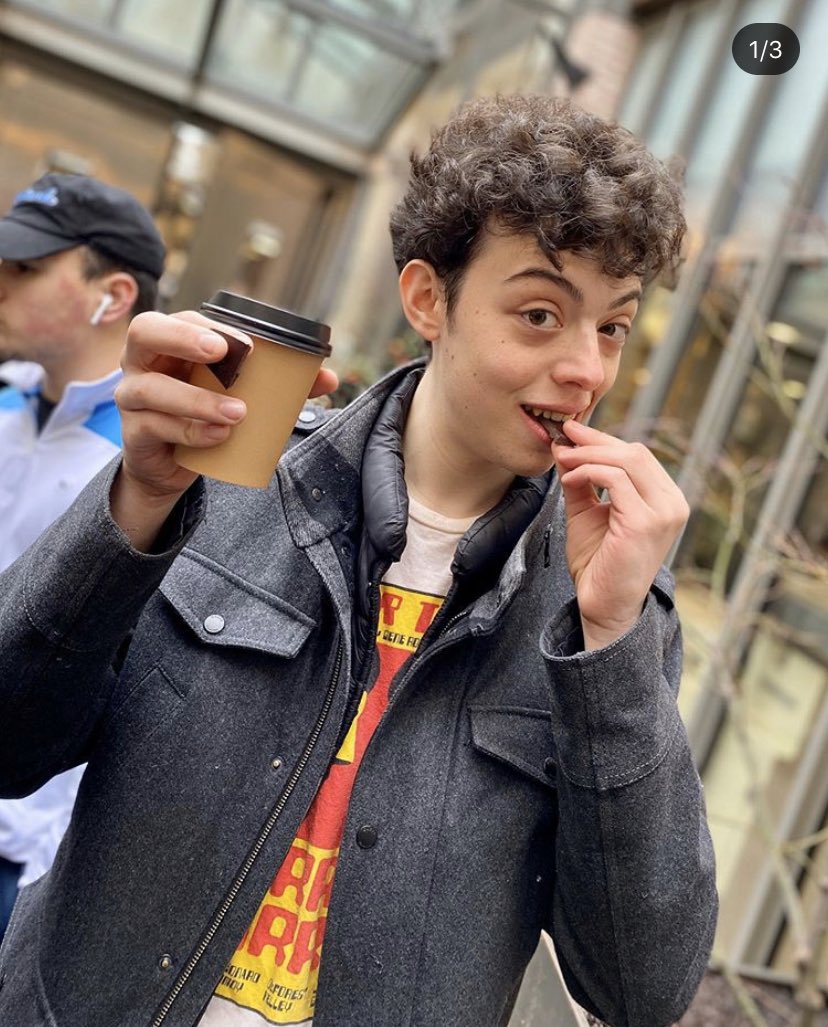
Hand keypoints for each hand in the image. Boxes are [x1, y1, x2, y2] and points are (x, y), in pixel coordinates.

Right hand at [111, 311, 337, 547]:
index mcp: (169, 344)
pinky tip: (217, 435)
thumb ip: (282, 385)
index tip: (243, 341)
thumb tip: (328, 378)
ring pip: (151, 388)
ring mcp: (131, 397)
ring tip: (237, 412)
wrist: (172, 466)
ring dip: (197, 399)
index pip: (182, 320)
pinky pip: (153, 427)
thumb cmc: (206, 416)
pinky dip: (189, 431)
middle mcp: (143, 363)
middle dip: (181, 338)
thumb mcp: (241, 396)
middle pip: (144, 332)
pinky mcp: (134, 433)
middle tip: (220, 351)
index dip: (206, 325)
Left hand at [551, 420, 688, 649]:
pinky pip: (617, 480)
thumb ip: (581, 482)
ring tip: (562, 459)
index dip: (604, 440)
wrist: (602, 605)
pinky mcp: (646, 523)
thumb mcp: (587, 513)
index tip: (572, 432)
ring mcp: (663, 513)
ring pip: (627, 461)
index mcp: (665, 499)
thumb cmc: (598, 563)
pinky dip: (589, 472)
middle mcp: (672, 503)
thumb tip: (564, 447)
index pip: (637, 456)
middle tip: (564, 437)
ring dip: (588, 455)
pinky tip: (569, 479)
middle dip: (595, 441)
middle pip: (635, 452)